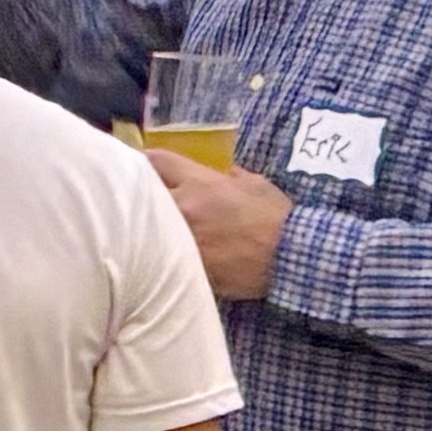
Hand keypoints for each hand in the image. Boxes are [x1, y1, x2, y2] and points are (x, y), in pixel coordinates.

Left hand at [141, 142, 291, 301]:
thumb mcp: (255, 185)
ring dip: (152, 228)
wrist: (289, 257)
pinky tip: (172, 258)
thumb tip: (225, 175)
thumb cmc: (275, 216)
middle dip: (142, 196)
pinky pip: (166, 257)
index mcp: (199, 183)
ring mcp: (182, 240)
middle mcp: (183, 208)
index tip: (146, 169)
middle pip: (143, 195)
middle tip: (143, 200)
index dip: (147, 163)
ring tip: (156, 231)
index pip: (156, 162)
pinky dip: (167, 256)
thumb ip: (232, 177)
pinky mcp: (187, 268)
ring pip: (150, 230)